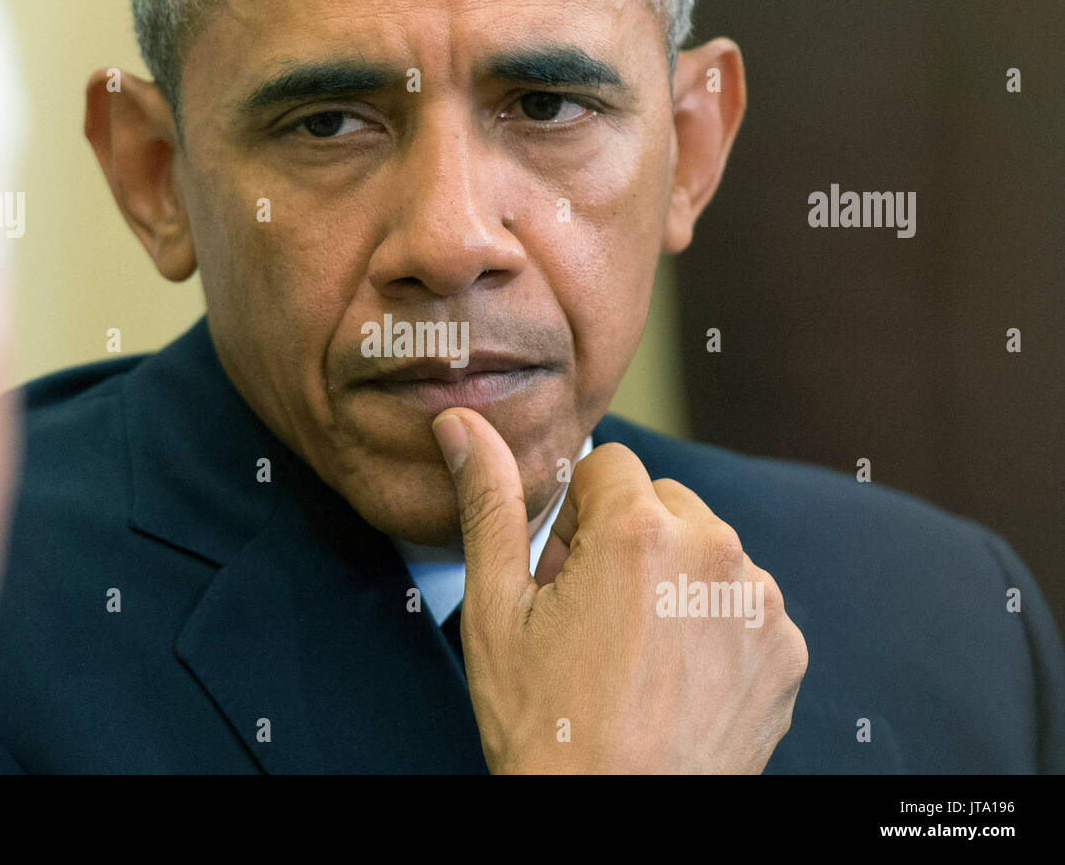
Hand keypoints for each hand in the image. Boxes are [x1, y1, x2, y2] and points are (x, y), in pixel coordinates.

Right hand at [432, 407, 808, 773]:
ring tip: (633, 650)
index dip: (574, 514)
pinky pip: (742, 603)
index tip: (562, 570)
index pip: (607, 465)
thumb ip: (488, 502)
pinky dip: (711, 624)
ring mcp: (759, 604)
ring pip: (704, 551)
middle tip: (590, 613)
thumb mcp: (497, 610)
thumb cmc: (545, 725)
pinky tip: (675, 675)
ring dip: (672, 578)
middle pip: (661, 502)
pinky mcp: (784, 649)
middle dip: (625, 539)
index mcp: (641, 530)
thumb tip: (461, 422)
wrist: (611, 824)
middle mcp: (715, 553)